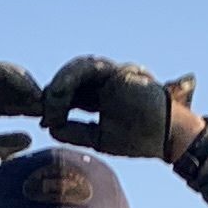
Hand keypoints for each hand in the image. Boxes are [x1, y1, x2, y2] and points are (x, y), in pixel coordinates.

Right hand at [0, 61, 46, 182]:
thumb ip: (5, 144)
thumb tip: (29, 139)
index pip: (6, 100)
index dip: (25, 106)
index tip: (42, 115)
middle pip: (6, 85)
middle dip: (27, 92)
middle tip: (46, 104)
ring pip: (4, 72)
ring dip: (24, 83)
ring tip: (40, 97)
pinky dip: (15, 78)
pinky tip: (29, 92)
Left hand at [41, 55, 196, 165]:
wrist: (166, 135)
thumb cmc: (139, 139)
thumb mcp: (98, 138)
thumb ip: (74, 131)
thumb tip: (49, 128)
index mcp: (98, 97)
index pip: (69, 96)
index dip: (54, 105)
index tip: (43, 121)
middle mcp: (102, 82)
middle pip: (69, 81)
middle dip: (52, 96)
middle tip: (41, 113)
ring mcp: (109, 74)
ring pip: (74, 71)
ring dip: (58, 88)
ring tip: (49, 108)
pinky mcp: (114, 70)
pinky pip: (85, 68)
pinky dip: (68, 79)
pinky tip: (58, 96)